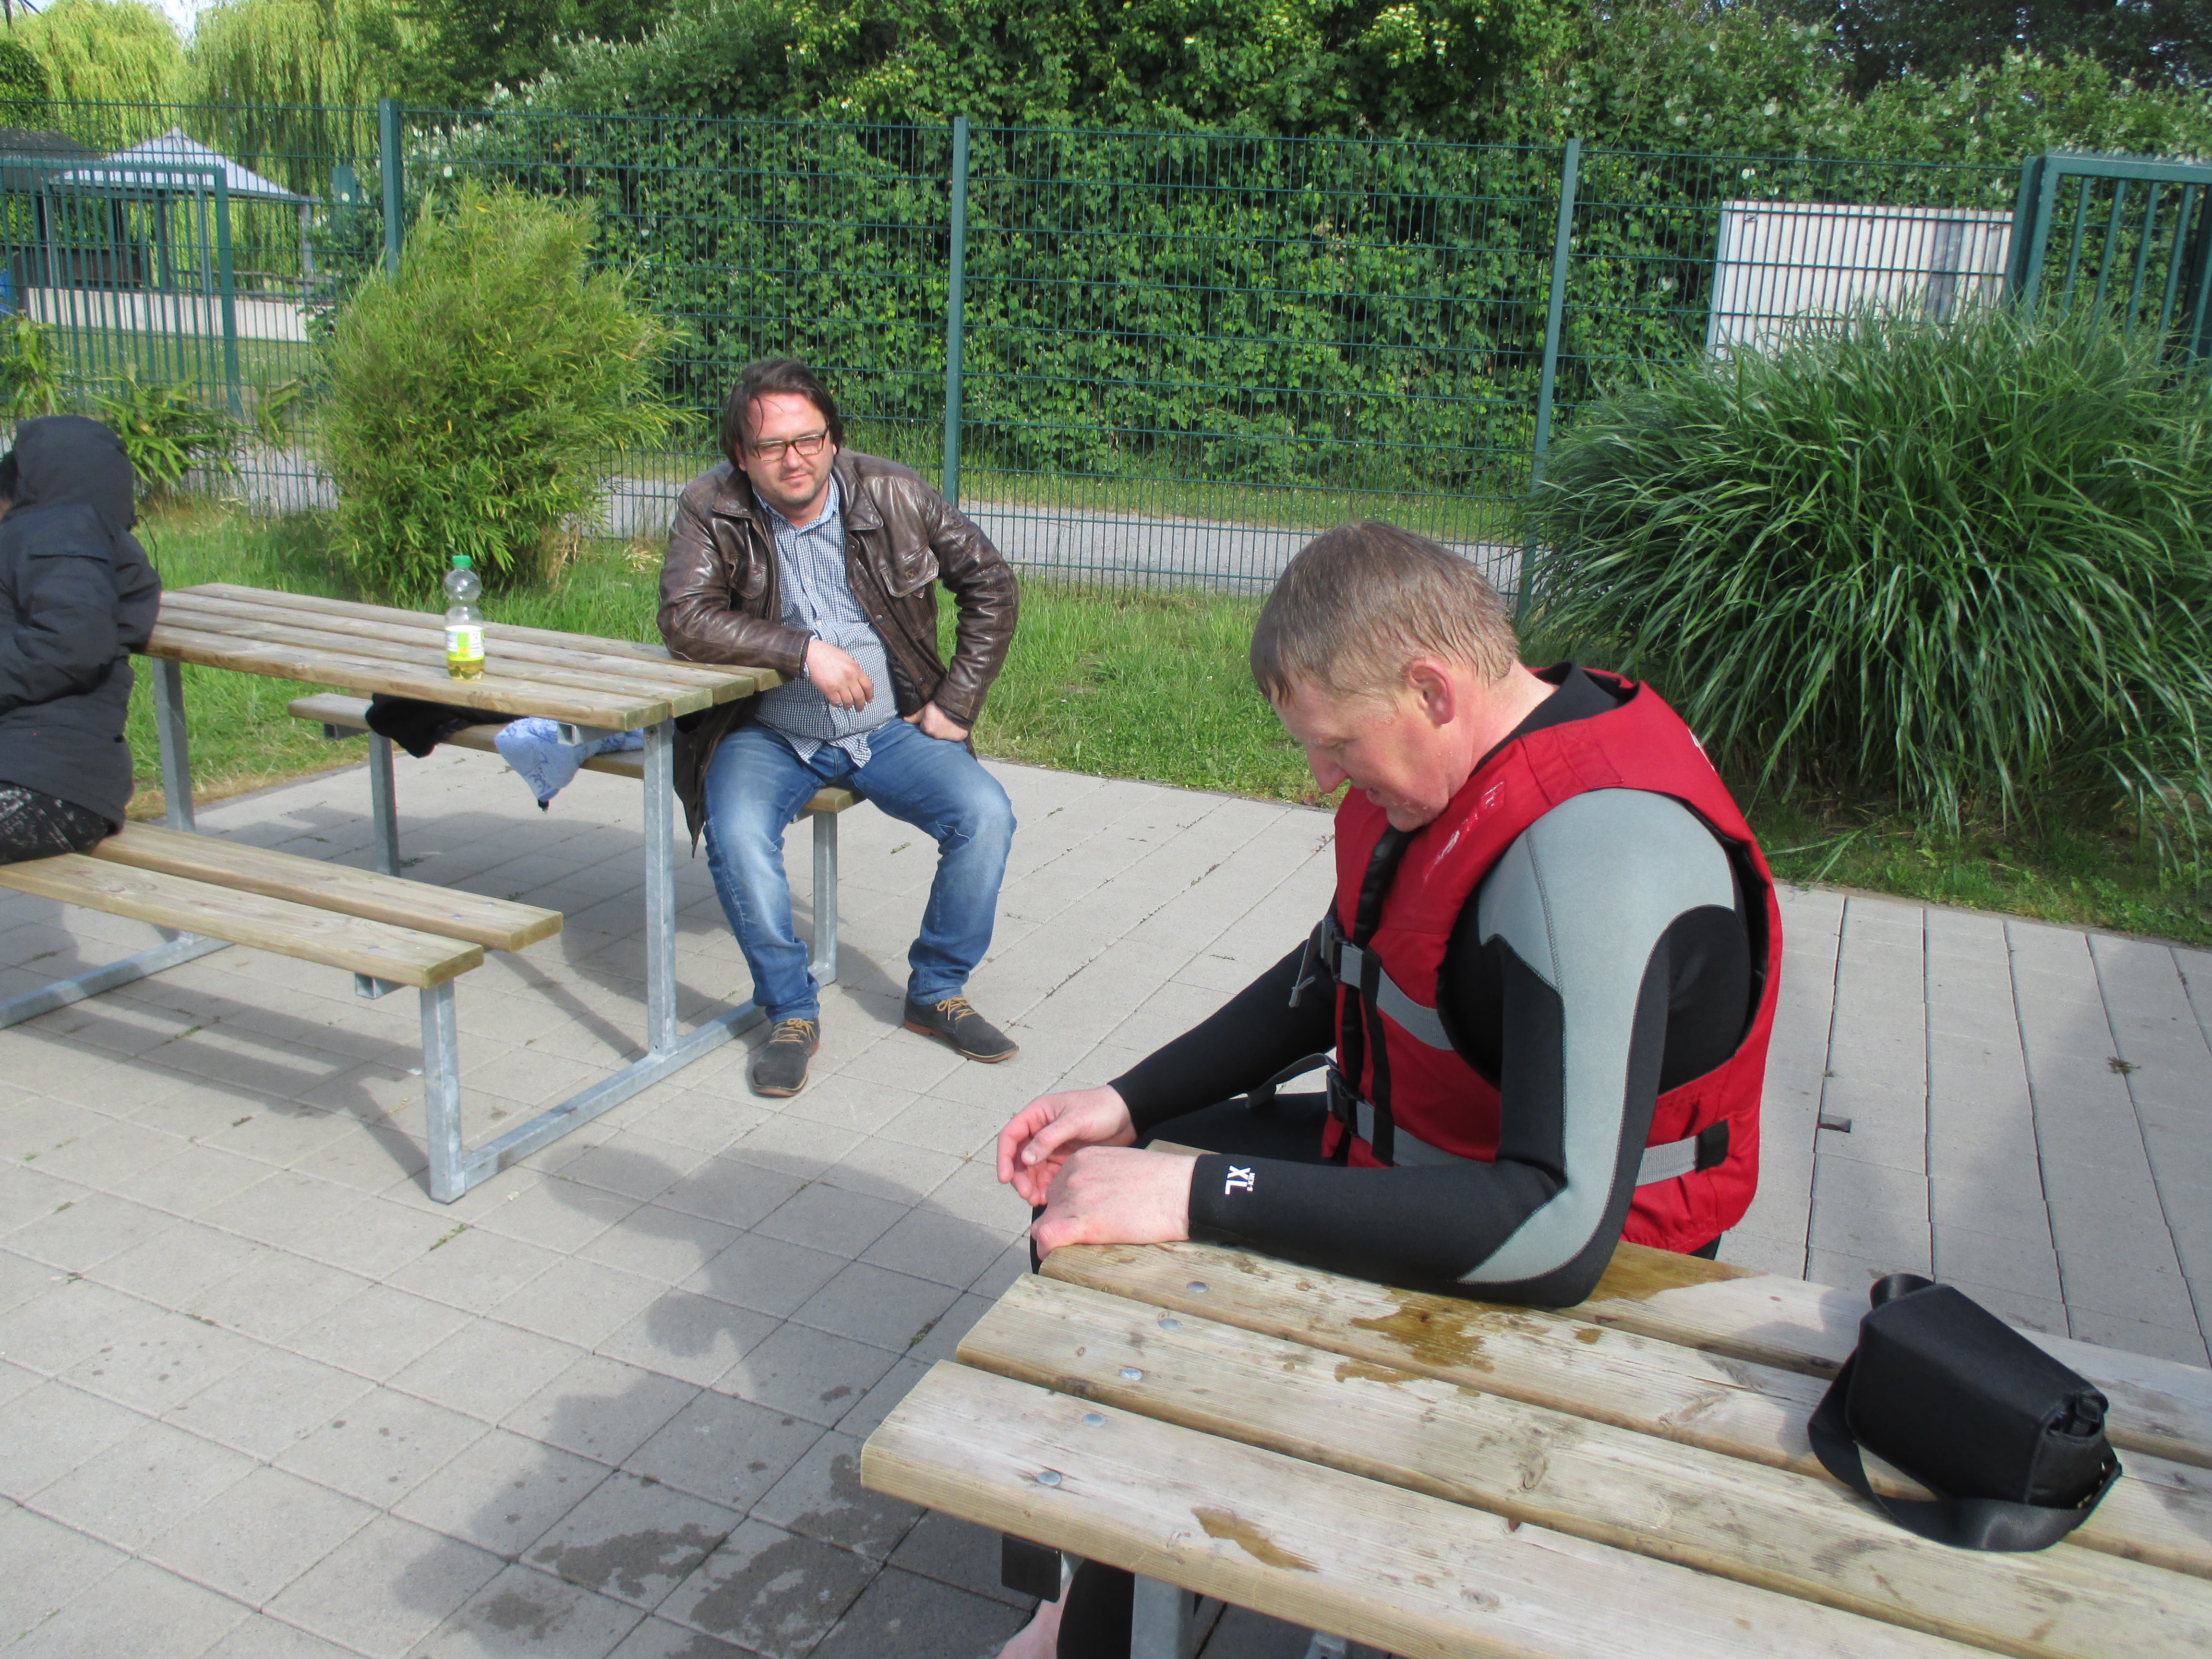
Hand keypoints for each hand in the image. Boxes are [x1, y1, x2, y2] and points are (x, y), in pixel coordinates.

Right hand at [805, 640, 873, 710]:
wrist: (813, 653)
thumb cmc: (829, 654)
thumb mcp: (847, 659)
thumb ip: (854, 671)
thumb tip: (858, 683)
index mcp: (856, 669)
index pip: (868, 686)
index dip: (869, 695)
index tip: (869, 700)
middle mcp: (850, 677)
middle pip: (859, 696)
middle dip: (860, 705)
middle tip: (859, 709)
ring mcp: (840, 684)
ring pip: (849, 701)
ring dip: (848, 706)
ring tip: (847, 707)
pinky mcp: (829, 689)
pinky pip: (837, 702)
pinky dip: (837, 704)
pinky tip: (836, 703)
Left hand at [904, 701, 969, 741]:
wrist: (957, 705)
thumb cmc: (939, 705)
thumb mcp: (925, 709)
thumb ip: (915, 716)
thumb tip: (904, 719)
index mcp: (926, 728)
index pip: (924, 727)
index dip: (928, 721)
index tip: (933, 716)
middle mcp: (935, 736)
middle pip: (933, 733)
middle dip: (935, 727)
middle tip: (940, 719)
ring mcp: (946, 738)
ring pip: (942, 736)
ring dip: (943, 731)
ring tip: (948, 723)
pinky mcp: (957, 738)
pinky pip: (953, 738)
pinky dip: (953, 734)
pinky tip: (954, 727)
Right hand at [996, 1085, 1136, 1205]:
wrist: (1128, 1115)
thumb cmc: (1101, 1108)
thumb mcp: (1075, 1120)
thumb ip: (1049, 1138)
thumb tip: (1025, 1159)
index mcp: (1037, 1114)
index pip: (1011, 1136)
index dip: (1004, 1157)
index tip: (1006, 1178)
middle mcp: (1039, 1130)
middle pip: (1018, 1157)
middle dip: (1019, 1177)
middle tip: (1027, 1195)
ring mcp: (1051, 1146)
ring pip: (1031, 1170)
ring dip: (1031, 1185)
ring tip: (1038, 1201)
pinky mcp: (1062, 1159)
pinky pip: (1047, 1176)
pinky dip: (1045, 1187)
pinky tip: (1048, 1198)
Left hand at [1033, 1146, 1194, 1254]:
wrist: (1180, 1190)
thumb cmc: (1161, 1181)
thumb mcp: (1120, 1166)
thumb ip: (1100, 1177)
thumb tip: (1096, 1199)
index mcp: (1082, 1160)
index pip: (1057, 1187)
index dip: (1065, 1206)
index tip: (1078, 1219)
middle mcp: (1073, 1176)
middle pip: (1050, 1206)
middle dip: (1060, 1221)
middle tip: (1081, 1236)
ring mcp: (1076, 1198)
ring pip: (1043, 1224)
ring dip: (1053, 1239)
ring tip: (1068, 1251)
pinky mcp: (1084, 1223)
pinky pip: (1047, 1238)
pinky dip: (1045, 1250)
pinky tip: (1053, 1257)